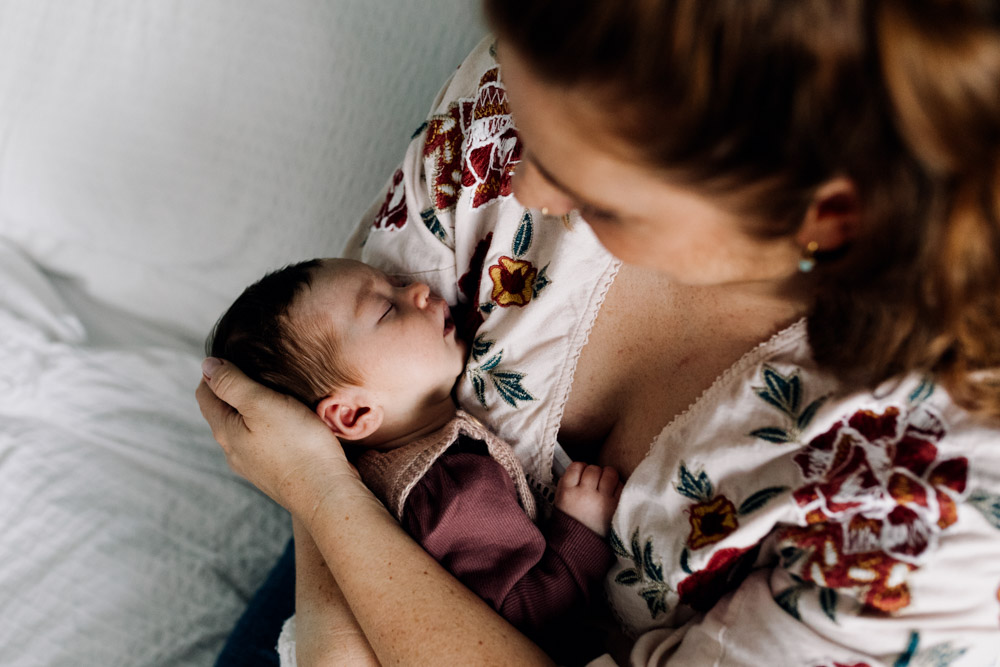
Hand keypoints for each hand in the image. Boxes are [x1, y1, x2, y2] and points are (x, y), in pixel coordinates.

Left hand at [195, 357, 360, 515]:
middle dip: (233, 391)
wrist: (325, 492)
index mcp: (225, 431)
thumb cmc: (297, 445)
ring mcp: (253, 466)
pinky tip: (288, 425)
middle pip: (223, 413)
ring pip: (244, 430)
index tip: (235, 358)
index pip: (205, 394)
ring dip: (253, 412)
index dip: (215, 372)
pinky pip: (264, 444)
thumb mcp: (262, 404)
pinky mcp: (274, 473)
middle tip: (256, 370)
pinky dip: (269, 428)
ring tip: (274, 395)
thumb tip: (206, 365)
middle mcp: (233, 451)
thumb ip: (232, 384)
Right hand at [554, 462, 621, 536]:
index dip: (581, 468)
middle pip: (593, 469)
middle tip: (595, 483)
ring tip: (605, 486)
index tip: (582, 475)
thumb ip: (568, 483)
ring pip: (609, 473)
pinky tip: (613, 494)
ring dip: (608, 476)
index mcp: (567, 492)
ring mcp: (602, 500)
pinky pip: (621, 485)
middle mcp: (584, 494)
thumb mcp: (560, 502)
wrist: (581, 548)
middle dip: (595, 473)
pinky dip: (618, 486)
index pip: (576, 466)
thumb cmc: (572, 522)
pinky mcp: (616, 507)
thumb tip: (581, 468)